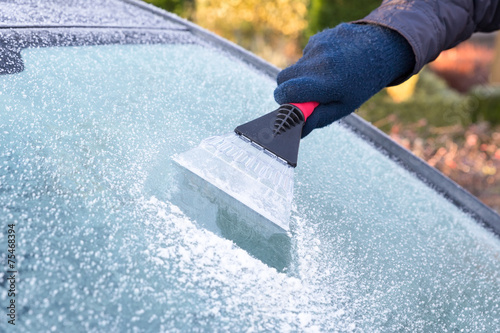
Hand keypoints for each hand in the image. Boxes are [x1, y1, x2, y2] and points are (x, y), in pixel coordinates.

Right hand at [274, 23, 414, 136]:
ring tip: (325, 77)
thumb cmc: (362, 83)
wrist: (382, 48)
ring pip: (295, 66)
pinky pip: (304, 55)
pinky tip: (330, 62)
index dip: (283, 100)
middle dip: (288, 88)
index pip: (287, 91)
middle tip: (304, 94)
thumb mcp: (344, 106)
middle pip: (283, 78)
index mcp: (326, 83)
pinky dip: (312, 62)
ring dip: (303, 75)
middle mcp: (319, 63)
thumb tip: (297, 130)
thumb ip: (318, 118)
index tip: (288, 105)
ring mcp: (318, 47)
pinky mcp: (318, 38)